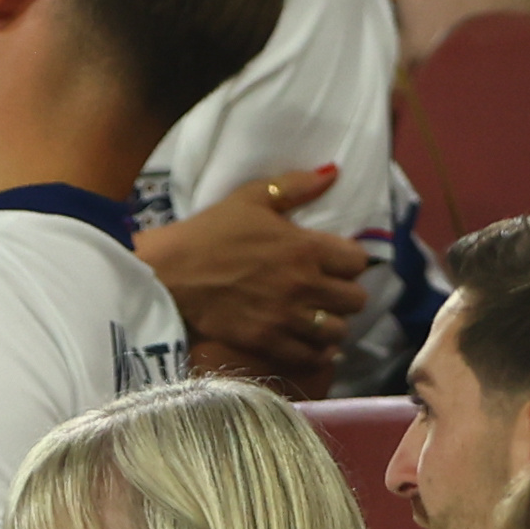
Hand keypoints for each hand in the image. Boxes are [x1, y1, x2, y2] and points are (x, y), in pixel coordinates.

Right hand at [132, 167, 369, 373]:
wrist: (171, 272)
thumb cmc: (211, 232)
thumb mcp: (253, 197)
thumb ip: (296, 185)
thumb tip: (333, 172)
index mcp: (306, 248)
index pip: (358, 262)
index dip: (350, 262)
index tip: (337, 263)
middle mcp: (304, 285)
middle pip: (355, 300)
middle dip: (346, 295)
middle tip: (329, 292)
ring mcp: (287, 317)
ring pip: (337, 331)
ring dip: (332, 325)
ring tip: (320, 320)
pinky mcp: (267, 341)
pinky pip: (310, 355)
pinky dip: (315, 352)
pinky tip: (310, 344)